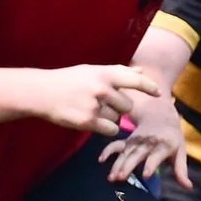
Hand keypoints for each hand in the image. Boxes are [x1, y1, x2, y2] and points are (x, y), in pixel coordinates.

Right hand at [28, 64, 159, 135]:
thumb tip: (141, 73)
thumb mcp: (92, 70)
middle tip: (103, 104)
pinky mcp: (88, 122)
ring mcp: (95, 106)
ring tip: (92, 110)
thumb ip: (118, 72)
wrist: (42, 92)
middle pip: (128, 106)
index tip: (159, 94)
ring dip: (109, 118)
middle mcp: (102, 88)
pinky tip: (92, 121)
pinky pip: (110, 130)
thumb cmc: (69, 80)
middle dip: (120, 108)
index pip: (135, 81)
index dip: (149, 87)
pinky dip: (105, 129)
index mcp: (104, 73)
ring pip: (117, 119)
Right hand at [99, 89, 191, 186]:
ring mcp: (136, 141)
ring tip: (111, 178)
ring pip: (125, 153)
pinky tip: (101, 160)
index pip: (156, 156)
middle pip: (137, 155)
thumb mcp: (181, 152)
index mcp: (163, 145)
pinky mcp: (127, 141)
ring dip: (117, 164)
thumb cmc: (173, 138)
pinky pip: (116, 145)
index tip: (145, 175)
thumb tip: (188, 187)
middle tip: (120, 178)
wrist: (160, 115)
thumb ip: (181, 170)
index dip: (151, 165)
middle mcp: (148, 143)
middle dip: (128, 166)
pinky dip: (108, 151)